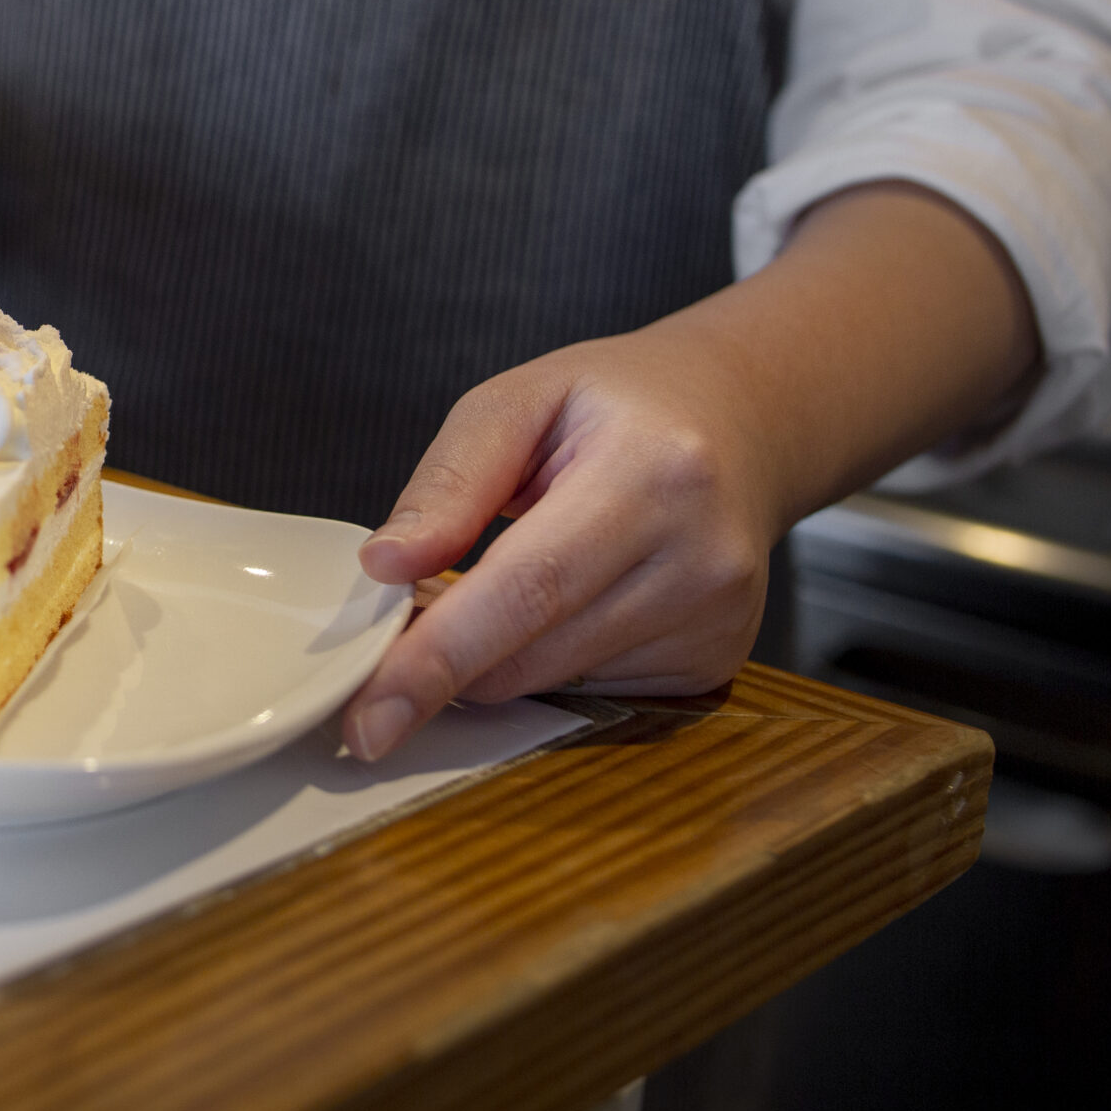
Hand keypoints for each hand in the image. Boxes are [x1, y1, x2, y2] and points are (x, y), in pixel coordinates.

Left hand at [338, 325, 782, 762]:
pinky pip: (588, 690)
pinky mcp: (712, 663)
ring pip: (552, 683)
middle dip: (443, 659)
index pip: (530, 587)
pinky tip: (560, 600)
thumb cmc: (615, 405)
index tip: (371, 710)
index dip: (441, 654)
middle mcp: (701, 558)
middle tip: (394, 624)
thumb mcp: (520, 400)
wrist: (738, 421)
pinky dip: (544, 658)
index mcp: (653, 473)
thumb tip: (386, 566)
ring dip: (493, 654)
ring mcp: (715, 622)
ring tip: (499, 578)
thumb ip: (450, 480)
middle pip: (533, 652)